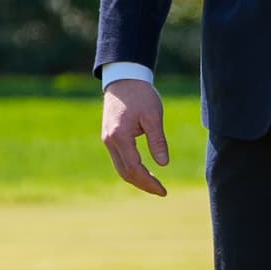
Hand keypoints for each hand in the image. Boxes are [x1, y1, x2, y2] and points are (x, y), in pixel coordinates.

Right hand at [101, 78, 168, 196]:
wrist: (123, 78)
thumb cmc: (140, 94)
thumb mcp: (153, 115)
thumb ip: (157, 140)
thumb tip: (163, 164)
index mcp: (120, 136)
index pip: (134, 168)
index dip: (149, 182)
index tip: (163, 190)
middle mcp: (110, 141)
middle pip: (125, 173)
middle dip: (143, 184)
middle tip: (161, 191)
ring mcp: (107, 140)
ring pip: (120, 168)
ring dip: (136, 178)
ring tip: (155, 184)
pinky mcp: (109, 137)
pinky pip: (119, 160)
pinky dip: (131, 169)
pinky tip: (144, 171)